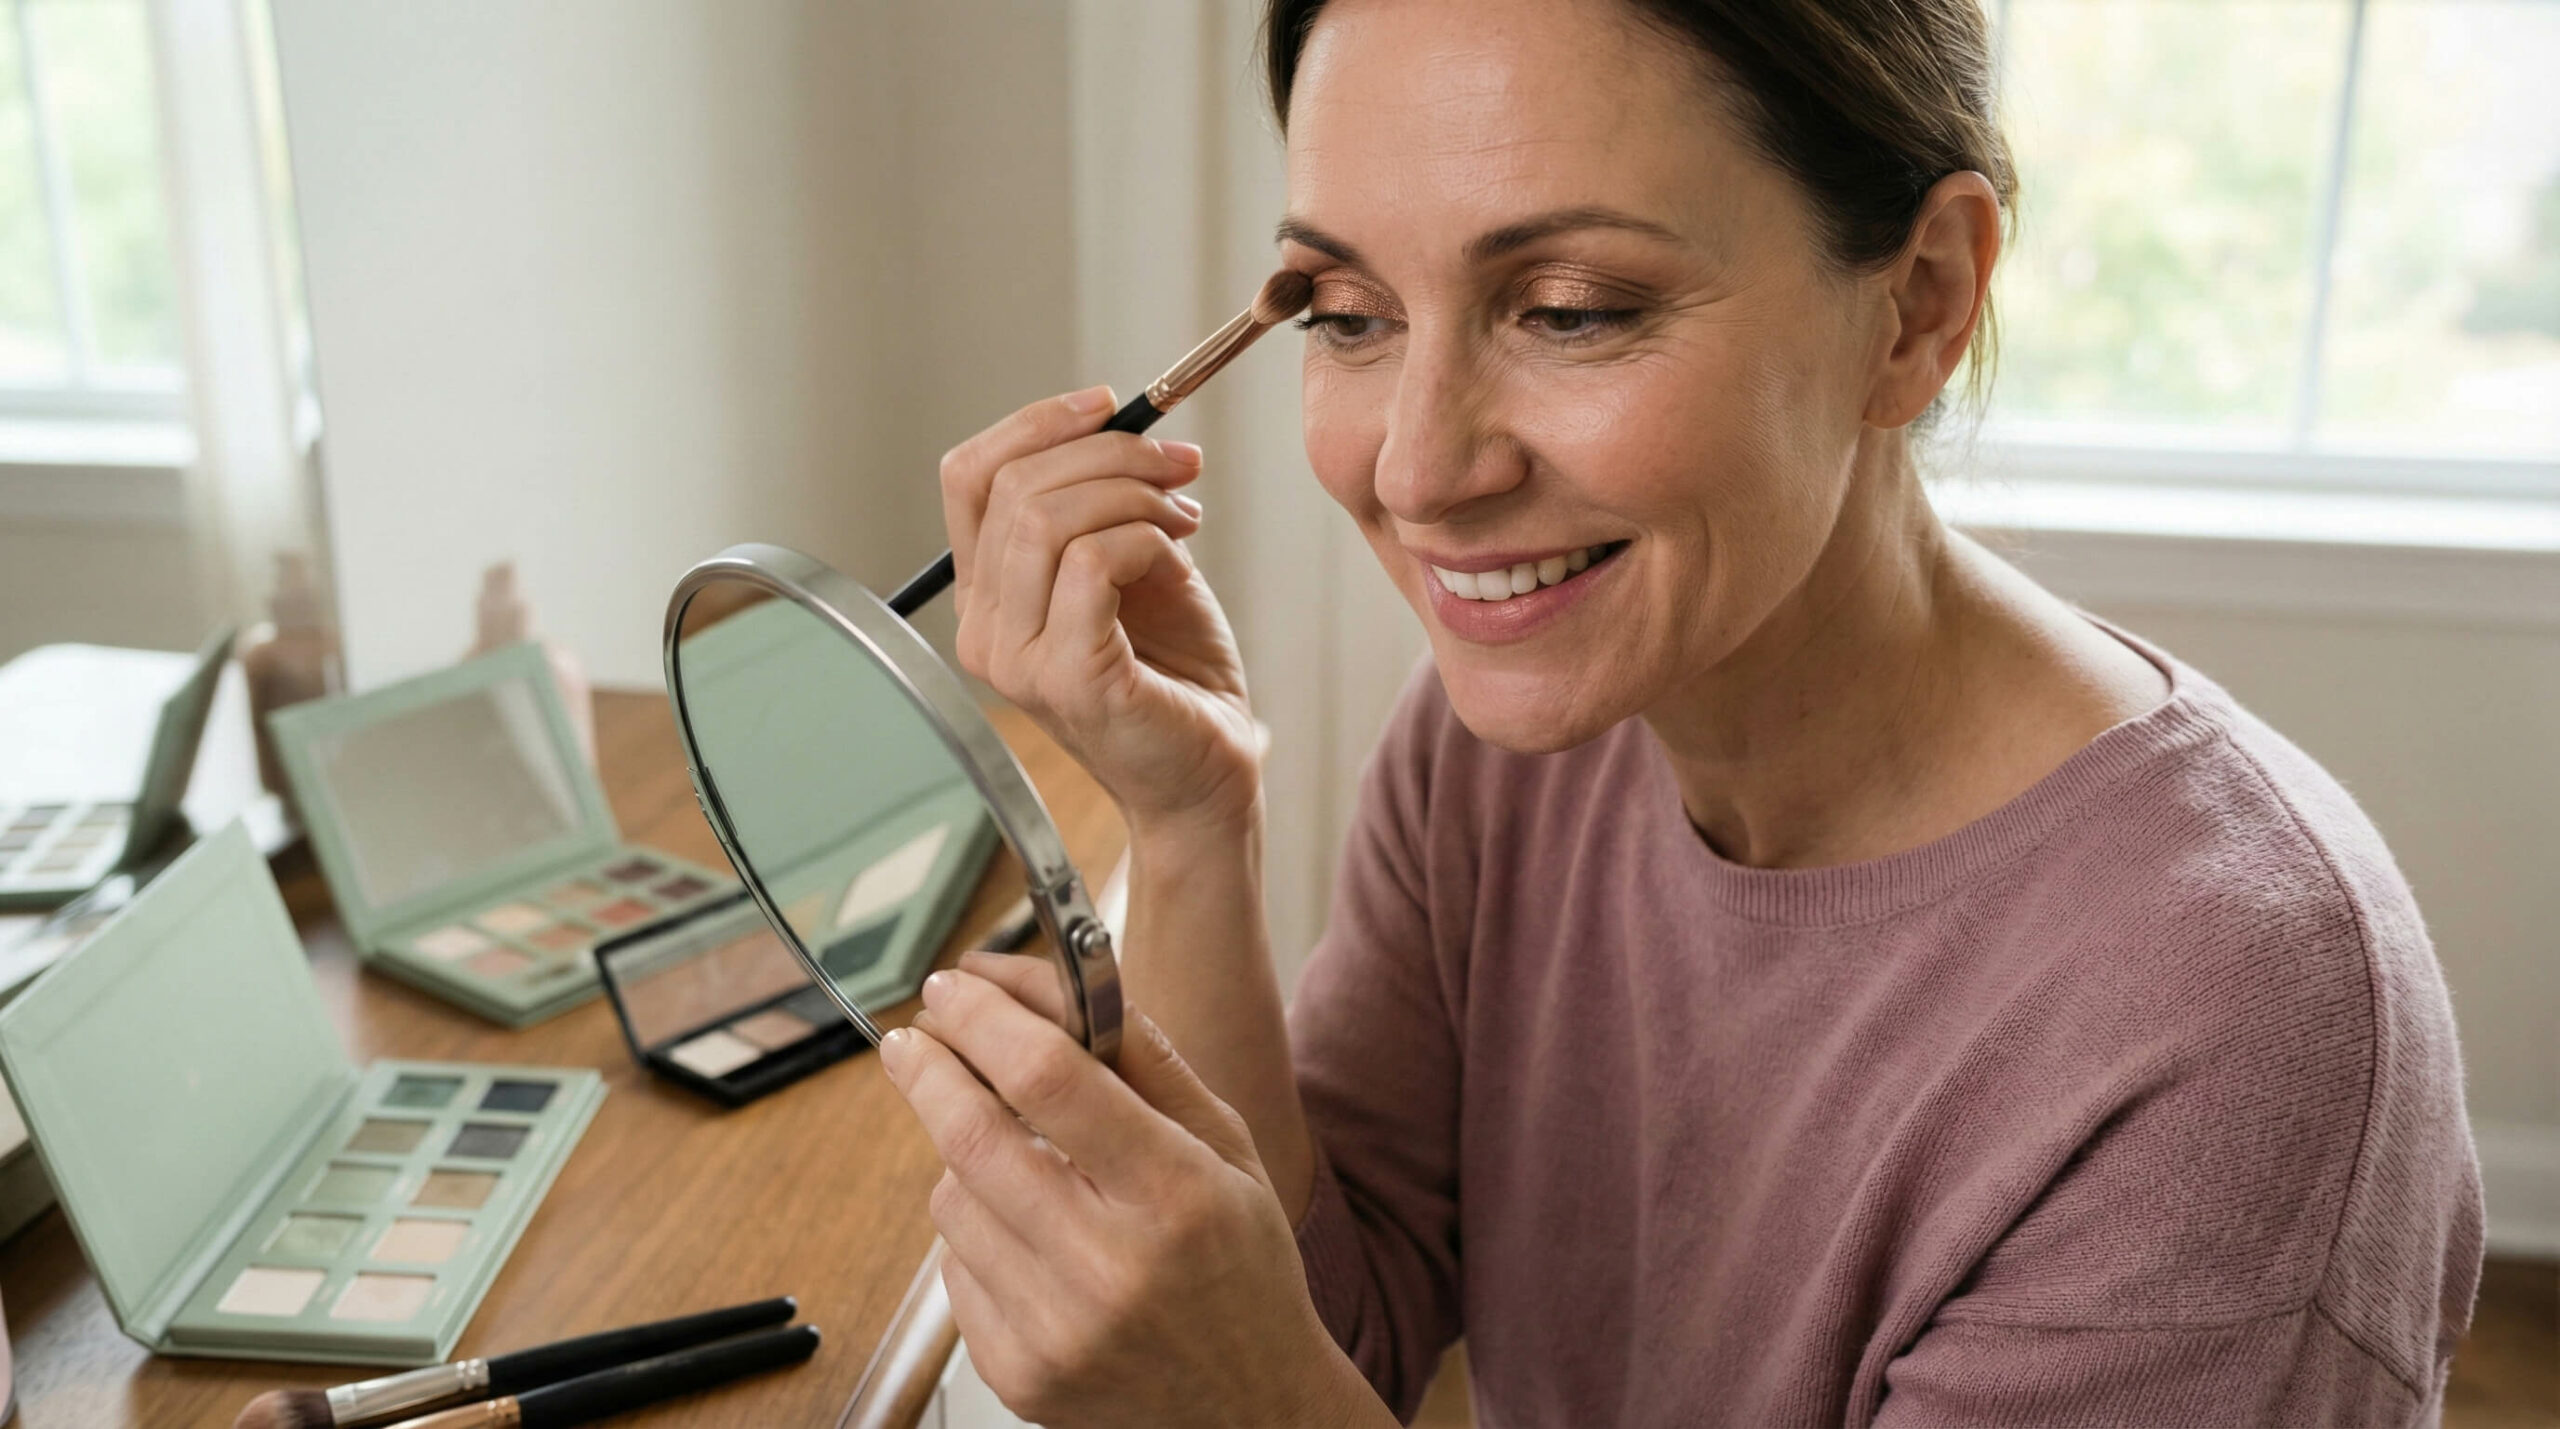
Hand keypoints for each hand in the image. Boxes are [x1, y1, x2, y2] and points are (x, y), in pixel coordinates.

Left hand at [883, 955, 1389, 1428]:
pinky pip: (953, 1266)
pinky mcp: (1014, 1372)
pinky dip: (976, 1231)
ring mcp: (1054, 1329)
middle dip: (930, 1068)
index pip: (1049, 1078)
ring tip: (1020, 1162)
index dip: (985, 1019)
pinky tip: (1030, 1237)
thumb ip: (1143, 1060)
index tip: (953, 987)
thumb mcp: (1227, 1147)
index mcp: (1177, 1195)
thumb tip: (1048, 985)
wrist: (1247, 1408)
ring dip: (963, 1157)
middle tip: (916, 1037)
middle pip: (973, 1135)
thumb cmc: (1240, 1264)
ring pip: (951, 1199)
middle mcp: (1110, 1267)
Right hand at [939, 386, 1259, 834]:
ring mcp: (1017, 660)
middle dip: (1109, 451)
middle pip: (1014, 487)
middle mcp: (984, 630)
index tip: (1108, 404)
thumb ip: (1103, 506)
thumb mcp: (1135, 566)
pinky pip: (1093, 562)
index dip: (1035, 423)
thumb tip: (1116, 425)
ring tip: (1184, 512)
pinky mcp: (1066, 678)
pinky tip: (1176, 554)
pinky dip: (1144, 536)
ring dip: (1132, 491)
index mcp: (987, 596)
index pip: (969, 478)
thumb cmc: (1174, 673)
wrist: (1210, 772)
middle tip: (1180, 463)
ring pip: (1046, 518)